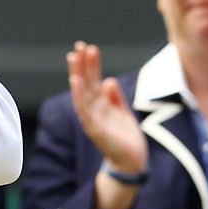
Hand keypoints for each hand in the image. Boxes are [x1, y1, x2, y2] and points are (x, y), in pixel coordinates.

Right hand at [67, 42, 148, 173]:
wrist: (132, 162)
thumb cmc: (126, 138)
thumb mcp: (122, 112)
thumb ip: (115, 97)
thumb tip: (108, 80)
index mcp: (101, 105)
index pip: (93, 81)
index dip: (90, 65)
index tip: (87, 48)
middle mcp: (94, 110)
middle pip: (86, 84)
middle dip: (82, 65)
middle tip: (78, 46)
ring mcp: (93, 119)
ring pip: (82, 94)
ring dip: (78, 75)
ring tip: (75, 58)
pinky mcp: (95, 130)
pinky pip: (85, 110)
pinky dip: (79, 96)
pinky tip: (76, 82)